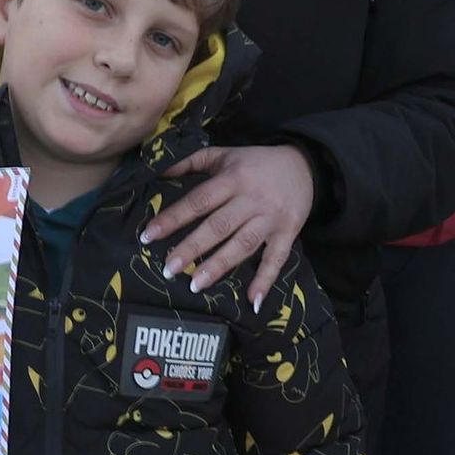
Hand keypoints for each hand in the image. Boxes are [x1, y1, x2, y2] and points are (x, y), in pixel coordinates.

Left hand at [142, 143, 314, 312]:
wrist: (305, 164)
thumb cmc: (256, 163)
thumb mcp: (224, 155)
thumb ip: (191, 161)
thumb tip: (159, 172)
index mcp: (233, 179)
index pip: (198, 200)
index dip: (173, 218)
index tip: (149, 235)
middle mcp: (251, 199)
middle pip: (218, 226)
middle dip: (192, 248)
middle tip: (169, 268)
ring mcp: (270, 218)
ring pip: (243, 244)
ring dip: (220, 265)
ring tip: (195, 285)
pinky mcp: (288, 233)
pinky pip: (277, 259)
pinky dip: (266, 280)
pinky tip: (252, 300)